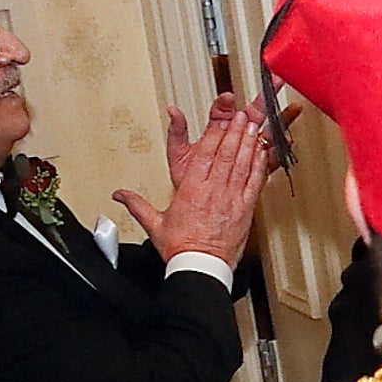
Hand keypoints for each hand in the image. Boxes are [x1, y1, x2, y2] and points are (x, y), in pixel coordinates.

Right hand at [115, 94, 271, 265]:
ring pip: (242, 164)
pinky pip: (254, 181)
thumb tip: (119, 195)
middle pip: (226, 154)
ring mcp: (232, 199)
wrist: (202, 267)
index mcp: (191, 190)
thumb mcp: (154, 224)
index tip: (220, 120)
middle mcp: (213, 191)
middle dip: (234, 132)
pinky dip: (259, 164)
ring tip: (253, 125)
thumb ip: (136, 204)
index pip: (204, 155)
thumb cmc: (181, 248)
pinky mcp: (246, 209)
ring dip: (248, 142)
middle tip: (242, 114)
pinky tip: (262, 151)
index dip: (214, 135)